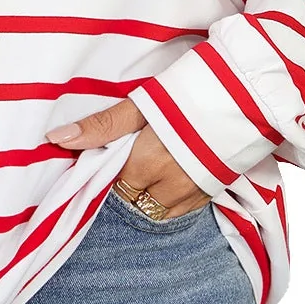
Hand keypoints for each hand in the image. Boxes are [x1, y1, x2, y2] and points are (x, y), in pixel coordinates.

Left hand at [46, 98, 210, 218]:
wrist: (248, 94)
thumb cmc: (190, 92)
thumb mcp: (141, 104)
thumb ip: (101, 125)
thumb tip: (56, 138)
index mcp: (145, 163)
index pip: (112, 184)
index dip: (108, 169)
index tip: (112, 155)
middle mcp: (168, 186)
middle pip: (132, 198)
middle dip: (128, 182)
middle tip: (133, 156)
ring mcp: (193, 193)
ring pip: (155, 209)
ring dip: (148, 194)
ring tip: (152, 166)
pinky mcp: (212, 193)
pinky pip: (180, 211)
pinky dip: (170, 200)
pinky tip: (171, 177)